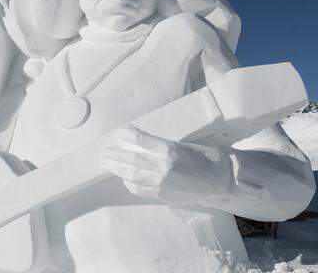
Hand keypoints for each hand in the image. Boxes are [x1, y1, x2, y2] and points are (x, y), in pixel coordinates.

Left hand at [102, 126, 231, 205]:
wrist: (222, 181)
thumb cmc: (206, 158)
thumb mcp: (184, 144)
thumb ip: (162, 144)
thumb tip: (140, 140)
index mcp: (170, 150)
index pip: (141, 140)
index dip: (128, 135)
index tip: (120, 132)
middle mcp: (163, 167)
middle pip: (131, 159)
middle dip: (115, 155)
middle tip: (105, 151)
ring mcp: (161, 183)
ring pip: (132, 175)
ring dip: (117, 169)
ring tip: (108, 163)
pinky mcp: (163, 195)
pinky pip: (139, 189)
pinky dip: (129, 183)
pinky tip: (125, 178)